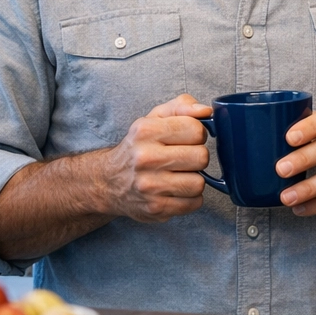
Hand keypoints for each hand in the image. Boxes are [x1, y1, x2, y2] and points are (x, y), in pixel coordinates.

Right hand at [99, 94, 212, 222]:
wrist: (108, 181)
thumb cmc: (139, 146)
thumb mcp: (154, 118)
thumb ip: (182, 106)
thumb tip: (206, 112)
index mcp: (146, 131)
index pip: (196, 130)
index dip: (197, 134)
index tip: (187, 138)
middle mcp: (145, 158)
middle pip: (201, 157)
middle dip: (197, 157)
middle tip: (183, 158)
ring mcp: (149, 186)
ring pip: (199, 183)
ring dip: (194, 179)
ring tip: (179, 175)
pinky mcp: (155, 208)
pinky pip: (194, 203)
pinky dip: (190, 197)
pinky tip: (175, 190)